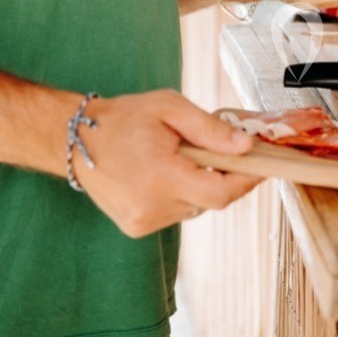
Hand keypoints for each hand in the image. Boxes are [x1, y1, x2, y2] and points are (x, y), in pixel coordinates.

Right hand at [72, 90, 261, 237]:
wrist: (76, 139)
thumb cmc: (124, 118)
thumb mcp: (170, 108)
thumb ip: (210, 130)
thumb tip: (246, 146)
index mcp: (161, 175)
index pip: (220, 194)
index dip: (245, 181)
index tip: (261, 166)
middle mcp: (151, 205)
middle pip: (210, 200)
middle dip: (219, 177)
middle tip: (211, 151)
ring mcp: (142, 221)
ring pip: (194, 207)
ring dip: (196, 185)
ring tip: (174, 160)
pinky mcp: (136, 227)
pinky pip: (175, 212)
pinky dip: (177, 195)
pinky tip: (158, 176)